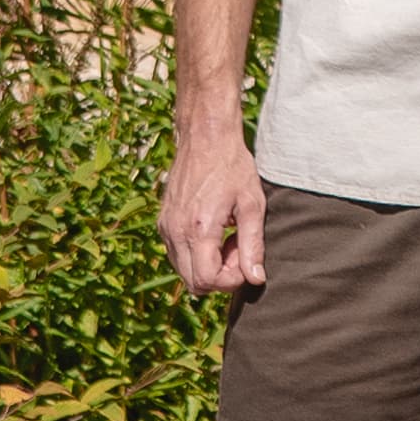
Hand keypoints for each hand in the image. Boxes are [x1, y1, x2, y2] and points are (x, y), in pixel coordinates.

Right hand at [162, 122, 267, 296]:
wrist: (205, 137)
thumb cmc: (233, 167)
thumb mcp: (252, 204)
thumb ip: (253, 245)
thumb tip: (256, 279)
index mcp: (198, 229)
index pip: (206, 280)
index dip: (230, 279)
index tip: (245, 256)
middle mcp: (175, 232)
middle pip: (193, 283)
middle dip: (220, 275)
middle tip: (239, 248)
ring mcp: (166, 228)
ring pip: (184, 271)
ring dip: (209, 265)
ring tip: (229, 238)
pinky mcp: (163, 222)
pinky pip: (178, 255)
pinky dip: (197, 254)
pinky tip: (216, 231)